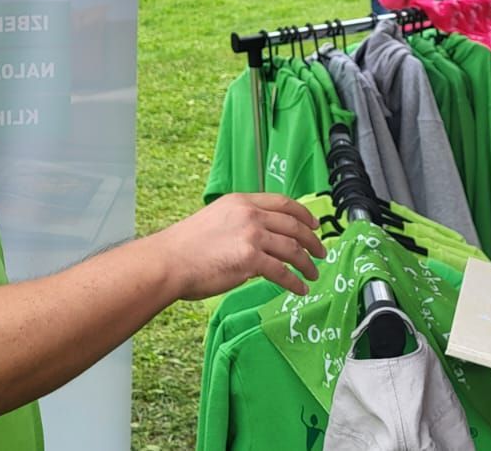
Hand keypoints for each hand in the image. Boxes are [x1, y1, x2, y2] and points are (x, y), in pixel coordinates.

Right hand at [156, 193, 325, 300]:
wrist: (168, 262)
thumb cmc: (185, 247)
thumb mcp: (216, 220)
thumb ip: (240, 223)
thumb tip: (260, 239)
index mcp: (241, 201)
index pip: (282, 202)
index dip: (303, 214)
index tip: (314, 225)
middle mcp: (249, 214)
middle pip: (293, 225)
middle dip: (312, 240)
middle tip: (321, 252)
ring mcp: (251, 236)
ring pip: (292, 249)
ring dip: (307, 263)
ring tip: (313, 273)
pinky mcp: (250, 259)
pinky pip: (282, 272)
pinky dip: (295, 282)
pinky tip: (300, 289)